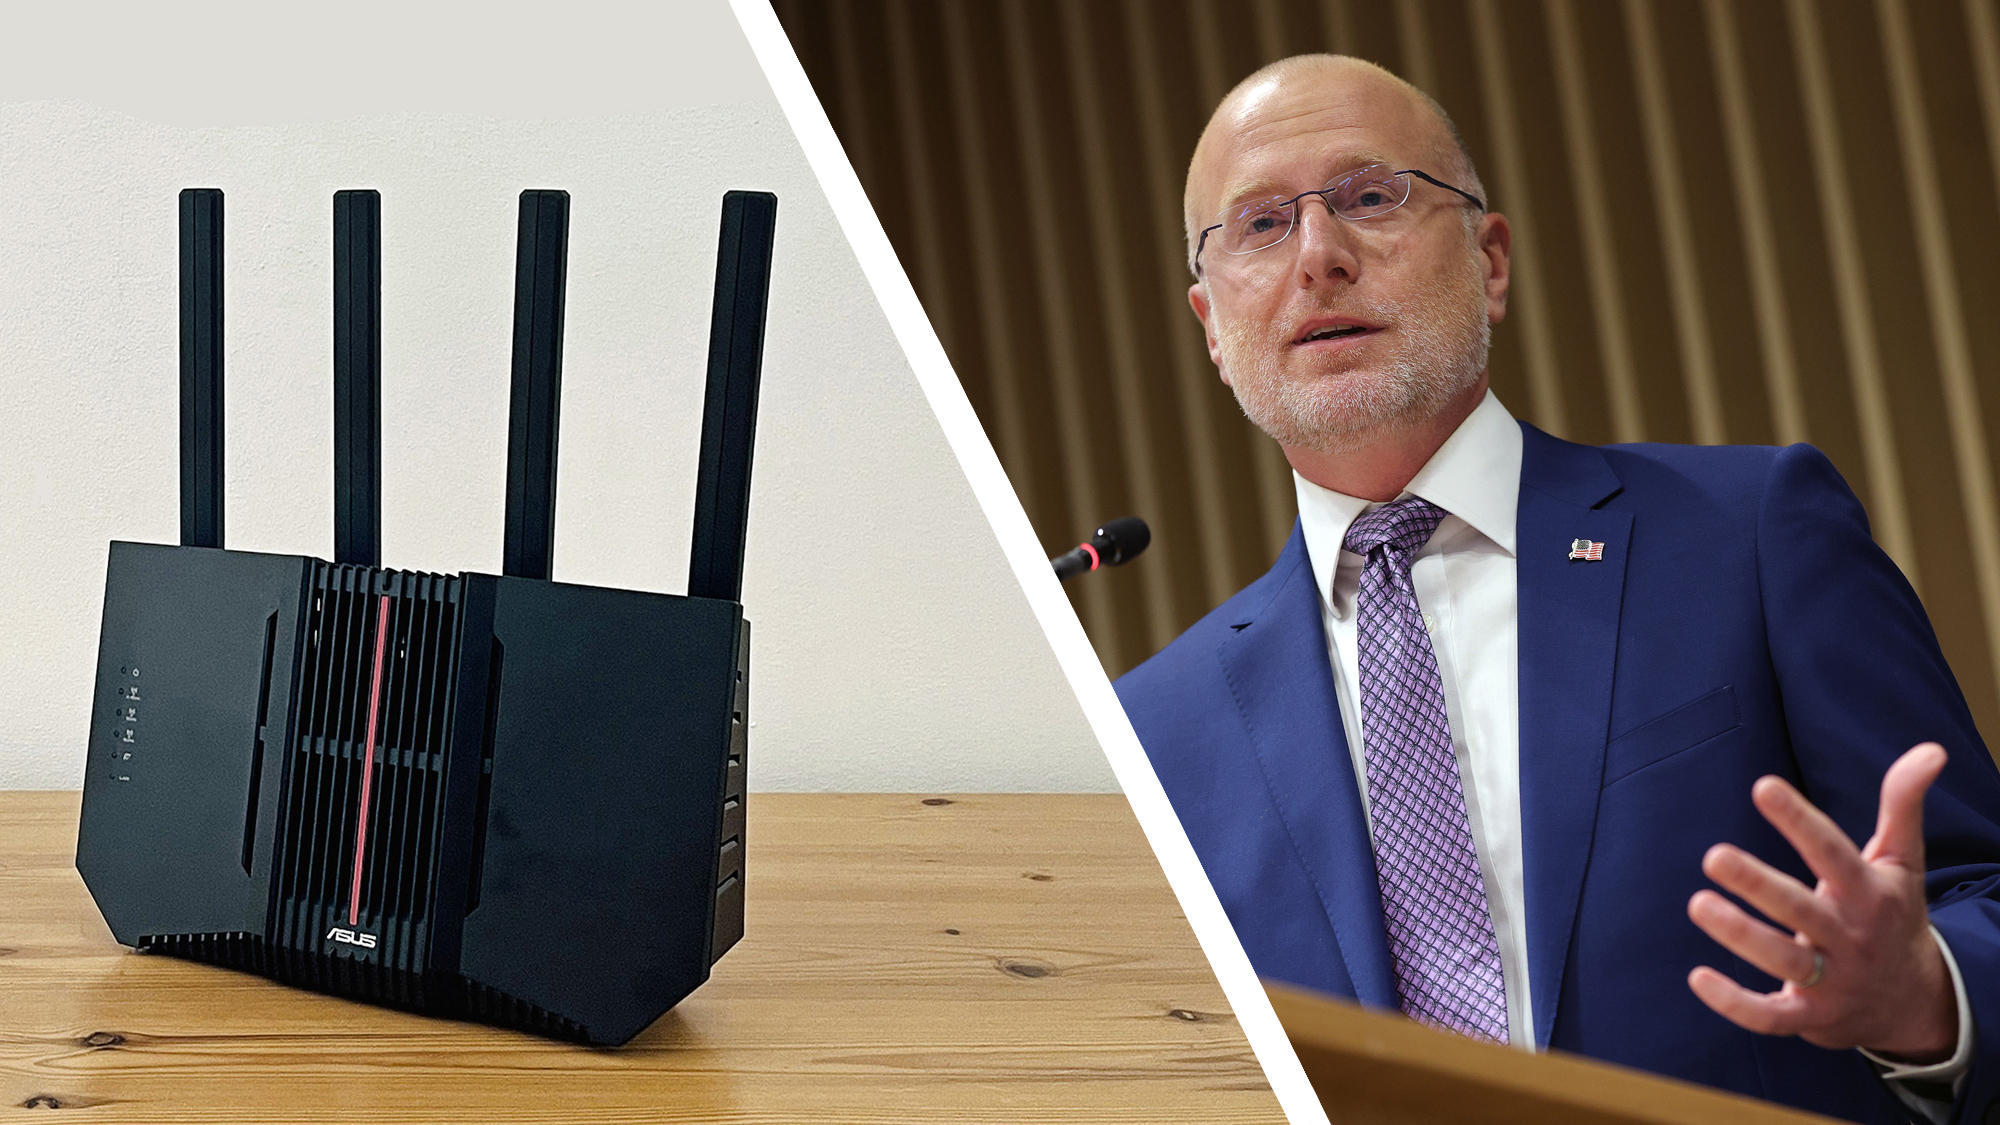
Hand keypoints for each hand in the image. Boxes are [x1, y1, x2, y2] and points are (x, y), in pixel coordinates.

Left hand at [1686, 742, 1955, 1060]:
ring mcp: (1832, 981)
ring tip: (1697, 903)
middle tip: (1713, 855)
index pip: (1833, 853)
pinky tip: (1698, 977)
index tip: (1762, 786)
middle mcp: (1850, 936)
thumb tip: (1931, 749)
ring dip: (1741, 936)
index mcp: (1868, 894)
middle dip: (1759, 884)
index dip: (1800, 821)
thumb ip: (1903, 805)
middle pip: (1801, 910)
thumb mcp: (1902, 863)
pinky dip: (1736, 1004)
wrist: (1916, 1003)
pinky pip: (1771, 1016)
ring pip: (1785, 961)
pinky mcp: (1810, 1017)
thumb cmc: (1893, 917)